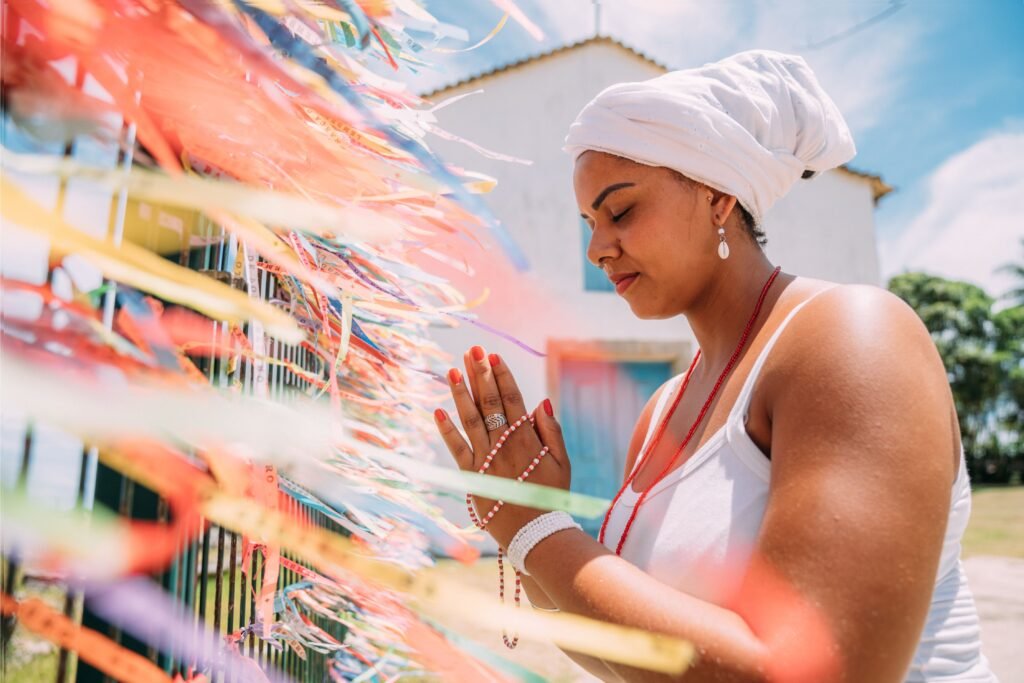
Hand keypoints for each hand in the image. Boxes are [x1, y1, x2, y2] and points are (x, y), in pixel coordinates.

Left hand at [433, 345, 570, 547]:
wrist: (534, 533)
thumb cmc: (552, 498)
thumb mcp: (562, 464)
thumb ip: (552, 432)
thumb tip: (541, 401)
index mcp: (528, 439)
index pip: (512, 399)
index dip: (502, 376)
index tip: (493, 356)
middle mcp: (504, 445)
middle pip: (489, 403)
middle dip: (480, 374)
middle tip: (472, 350)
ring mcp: (486, 460)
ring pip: (470, 420)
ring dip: (460, 393)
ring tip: (452, 369)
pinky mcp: (472, 476)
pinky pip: (456, 449)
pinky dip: (446, 429)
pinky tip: (438, 409)